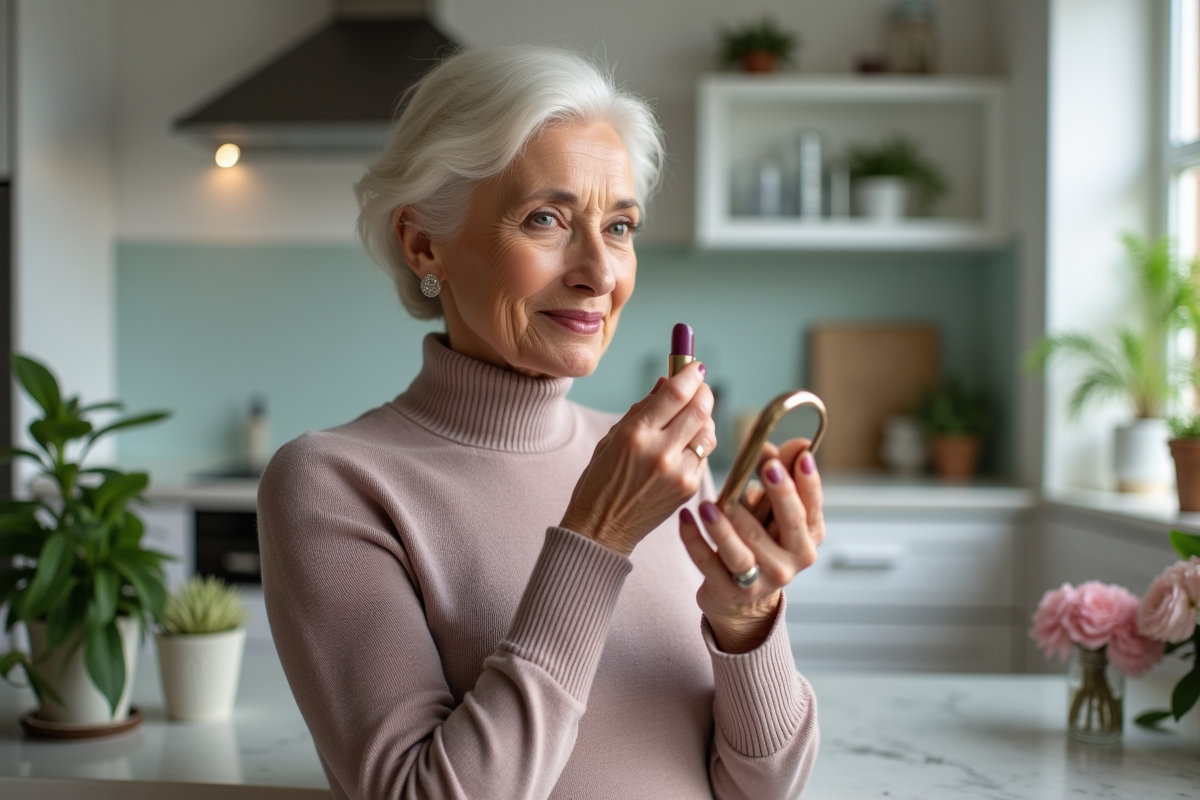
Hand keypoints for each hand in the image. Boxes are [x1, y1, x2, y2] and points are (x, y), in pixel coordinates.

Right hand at [561, 362, 715, 556]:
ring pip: (708, 431)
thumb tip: (667, 382)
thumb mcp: (613, 437)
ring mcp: (678, 472)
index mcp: (636, 434)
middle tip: (700, 385)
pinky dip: (699, 444)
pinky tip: (685, 445)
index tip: (696, 366)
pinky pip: (704, 456)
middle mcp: (660, 452)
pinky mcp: (689, 488)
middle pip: (700, 408)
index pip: (676, 393)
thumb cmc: (601, 479)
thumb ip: (643, 408)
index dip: (690, 373)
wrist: (601, 528)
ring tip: (692, 416)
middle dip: (703, 390)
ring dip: (705, 418)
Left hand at [679, 438, 823, 652]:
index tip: (802, 456)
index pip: (812, 507)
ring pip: (743, 551)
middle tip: (768, 466)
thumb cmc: (760, 542)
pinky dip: (694, 540)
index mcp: (807, 539)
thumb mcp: (773, 513)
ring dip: (725, 526)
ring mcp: (760, 580)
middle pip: (788, 526)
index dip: (809, 481)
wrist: (740, 599)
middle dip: (780, 494)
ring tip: (709, 504)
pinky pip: (708, 563)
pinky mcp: (728, 590)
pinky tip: (685, 518)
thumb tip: (798, 443)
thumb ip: (782, 478)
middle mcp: (791, 562)